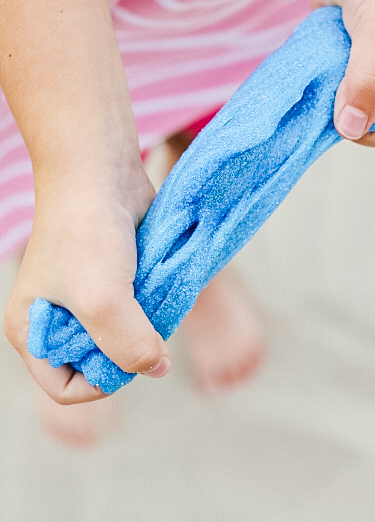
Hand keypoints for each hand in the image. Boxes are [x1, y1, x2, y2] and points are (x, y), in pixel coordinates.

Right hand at [3, 161, 170, 403]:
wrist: (100, 172)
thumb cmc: (88, 235)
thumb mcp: (103, 302)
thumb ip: (130, 347)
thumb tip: (157, 367)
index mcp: (33, 331)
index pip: (66, 387)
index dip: (101, 382)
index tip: (129, 353)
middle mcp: (58, 318)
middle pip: (101, 361)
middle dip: (128, 347)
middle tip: (141, 316)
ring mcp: (88, 296)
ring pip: (126, 333)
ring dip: (145, 322)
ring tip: (148, 292)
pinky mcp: (115, 277)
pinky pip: (138, 308)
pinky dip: (152, 303)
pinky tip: (157, 281)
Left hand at [312, 0, 374, 147]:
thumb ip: (368, 82)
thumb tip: (350, 129)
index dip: (368, 132)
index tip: (340, 112)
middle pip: (368, 120)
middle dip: (344, 112)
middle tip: (325, 86)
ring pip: (344, 104)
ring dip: (326, 95)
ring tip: (318, 70)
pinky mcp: (349, 55)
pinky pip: (329, 82)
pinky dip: (317, 78)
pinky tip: (310, 63)